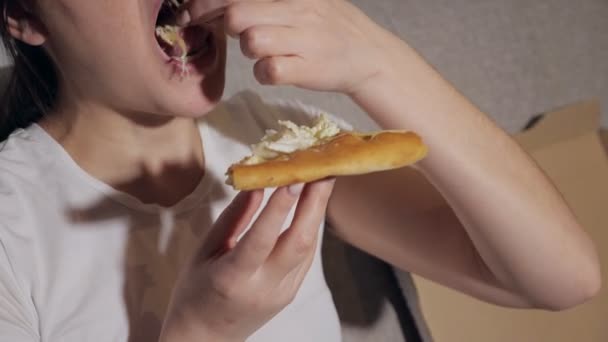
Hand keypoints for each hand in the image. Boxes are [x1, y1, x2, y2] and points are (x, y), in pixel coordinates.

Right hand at [160, 179, 335, 341]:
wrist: (206, 338)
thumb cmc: (195, 292)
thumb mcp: (204, 252)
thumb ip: (233, 218)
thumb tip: (256, 184)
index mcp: (233, 278)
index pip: (261, 239)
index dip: (279, 208)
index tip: (293, 177)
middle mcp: (264, 288)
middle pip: (298, 243)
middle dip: (315, 203)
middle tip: (322, 169)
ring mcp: (283, 293)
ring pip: (308, 248)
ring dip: (317, 211)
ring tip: (322, 178)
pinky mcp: (291, 293)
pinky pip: (306, 256)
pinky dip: (309, 227)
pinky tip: (312, 206)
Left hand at [181, 0, 395, 93]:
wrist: (369, 56)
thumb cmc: (329, 27)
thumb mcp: (305, 1)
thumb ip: (268, 0)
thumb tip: (225, 6)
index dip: (206, 3)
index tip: (191, 13)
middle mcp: (298, 10)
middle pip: (238, 14)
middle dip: (221, 25)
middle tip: (224, 33)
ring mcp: (304, 40)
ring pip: (252, 42)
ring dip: (249, 51)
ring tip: (264, 51)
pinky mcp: (307, 69)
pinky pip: (268, 71)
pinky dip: (264, 74)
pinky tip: (275, 71)